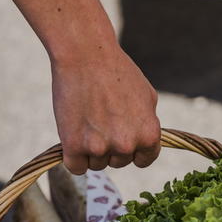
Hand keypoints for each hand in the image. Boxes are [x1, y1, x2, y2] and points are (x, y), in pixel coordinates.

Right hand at [52, 46, 160, 173]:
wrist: (85, 54)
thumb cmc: (116, 71)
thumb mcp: (147, 97)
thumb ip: (148, 124)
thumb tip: (146, 143)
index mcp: (149, 134)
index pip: (143, 160)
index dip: (133, 151)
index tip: (122, 140)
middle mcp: (126, 145)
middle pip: (118, 162)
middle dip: (110, 147)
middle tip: (99, 120)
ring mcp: (100, 147)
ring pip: (95, 164)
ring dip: (90, 149)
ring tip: (86, 119)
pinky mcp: (74, 146)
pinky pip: (75, 167)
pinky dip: (72, 156)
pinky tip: (73, 135)